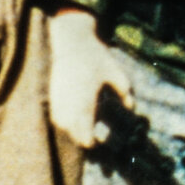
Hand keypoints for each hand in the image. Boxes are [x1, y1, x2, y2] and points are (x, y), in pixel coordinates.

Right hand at [46, 7, 134, 147]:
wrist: (72, 42)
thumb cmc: (96, 57)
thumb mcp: (116, 73)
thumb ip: (125, 92)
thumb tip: (131, 107)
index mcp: (85, 99)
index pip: (83, 131)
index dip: (90, 142)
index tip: (99, 143)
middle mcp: (69, 102)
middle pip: (73, 133)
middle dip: (83, 139)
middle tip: (94, 141)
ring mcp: (59, 99)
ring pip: (63, 126)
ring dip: (73, 132)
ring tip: (85, 131)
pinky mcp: (53, 95)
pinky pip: (56, 117)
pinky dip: (64, 123)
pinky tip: (74, 120)